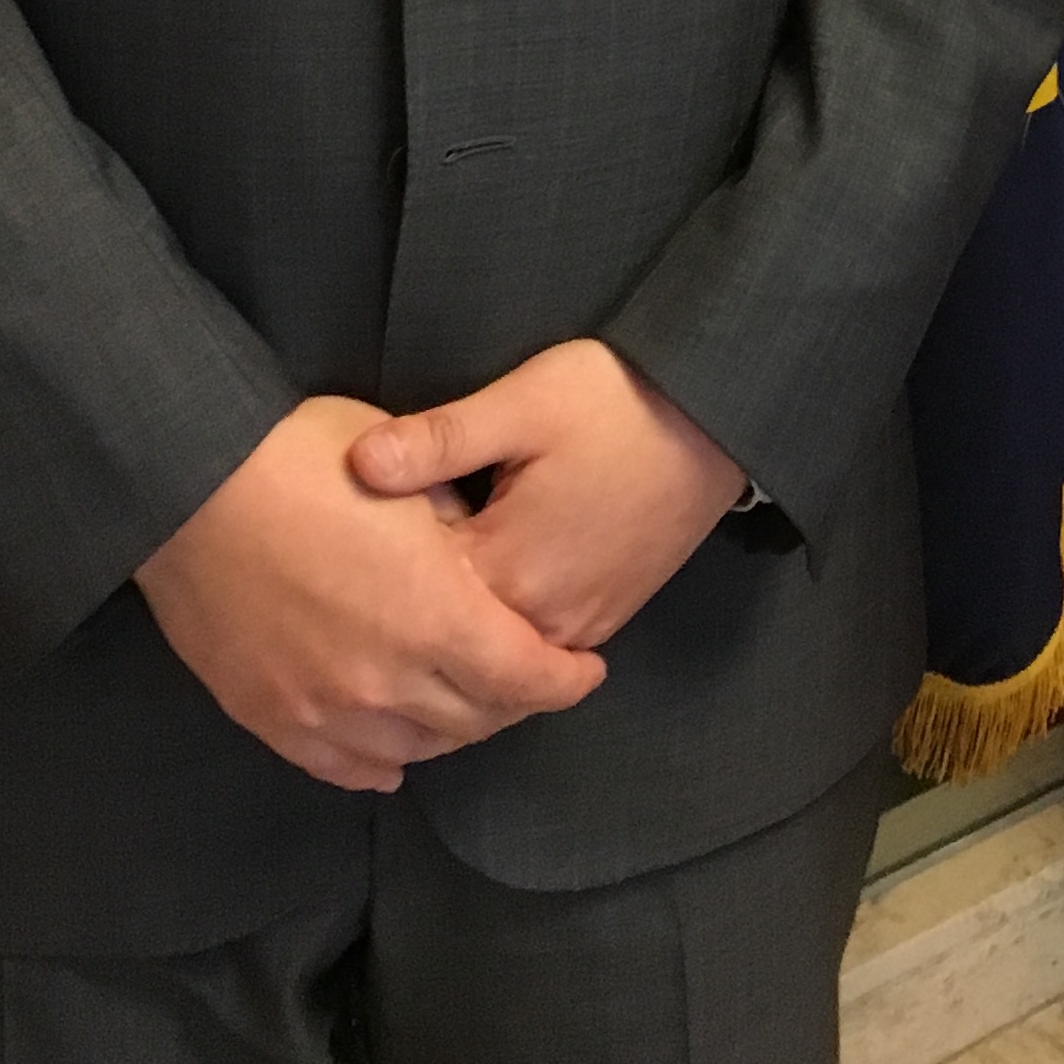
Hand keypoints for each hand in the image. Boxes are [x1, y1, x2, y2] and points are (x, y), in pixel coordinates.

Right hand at [137, 393, 605, 791]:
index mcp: (434, 614)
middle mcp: (386, 677)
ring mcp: (325, 707)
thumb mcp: (407, 472)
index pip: (526, 676)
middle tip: (527, 677)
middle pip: (476, 718)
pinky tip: (394, 756)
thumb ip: (457, 530)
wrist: (185, 483)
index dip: (566, 680)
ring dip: (450, 729)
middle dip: (514, 700)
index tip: (585, 670)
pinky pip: (344, 765)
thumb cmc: (300, 456)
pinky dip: (381, 762)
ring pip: (414, 750)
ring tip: (465, 703)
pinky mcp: (271, 717)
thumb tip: (480, 557)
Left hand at [350, 340, 745, 651]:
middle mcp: (543, 617)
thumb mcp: (520, 404)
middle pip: (452, 648)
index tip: (348, 547)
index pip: (414, 604)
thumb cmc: (614, 402)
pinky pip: (535, 652)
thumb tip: (357, 463)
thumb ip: (438, 440)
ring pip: (495, 660)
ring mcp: (580, 625)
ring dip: (454, 640)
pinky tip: (472, 608)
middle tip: (362, 594)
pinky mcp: (607, 616)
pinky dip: (499, 644)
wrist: (715, 413)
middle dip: (408, 622)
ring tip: (408, 608)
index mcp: (509, 568)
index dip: (375, 577)